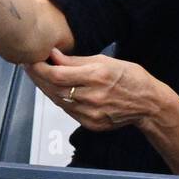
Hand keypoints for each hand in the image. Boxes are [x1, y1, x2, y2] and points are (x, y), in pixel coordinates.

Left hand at [25, 48, 165, 132]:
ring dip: (46, 88)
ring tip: (40, 76)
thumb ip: (77, 61)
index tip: (31, 59)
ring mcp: (90, 113)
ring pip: (57, 100)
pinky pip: (67, 109)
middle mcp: (91, 97)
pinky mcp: (90, 123)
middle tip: (30, 66)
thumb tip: (53, 56)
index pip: (56, 74)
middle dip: (38, 76)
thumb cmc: (132, 78)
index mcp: (96, 77)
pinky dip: (60, 99)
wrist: (149, 104)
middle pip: (52, 88)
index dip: (39, 67)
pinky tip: (57, 90)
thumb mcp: (107, 61)